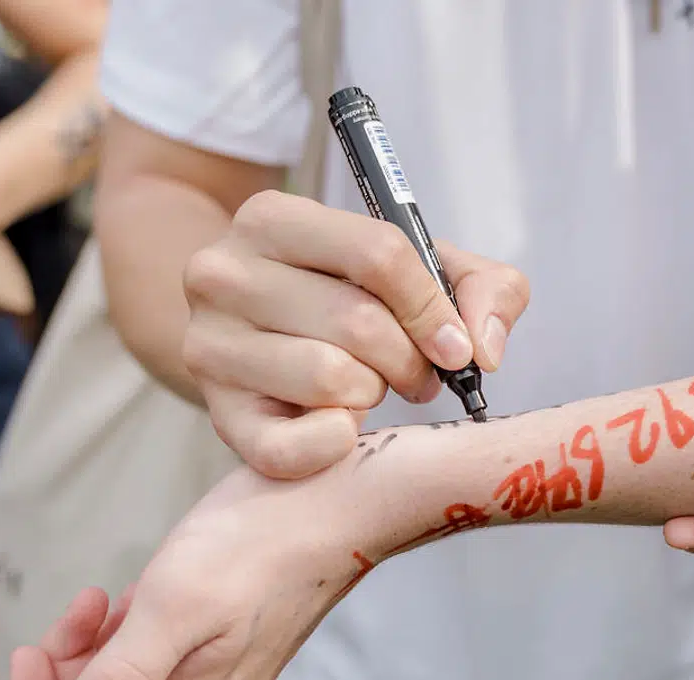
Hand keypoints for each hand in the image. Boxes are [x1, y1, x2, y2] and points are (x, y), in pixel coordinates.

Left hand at [9, 458, 392, 679]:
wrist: (340, 508)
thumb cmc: (258, 543)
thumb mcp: (175, 603)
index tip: (33, 647)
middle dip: (65, 670)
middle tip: (83, 604)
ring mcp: (219, 679)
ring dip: (97, 646)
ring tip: (113, 594)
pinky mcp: (232, 648)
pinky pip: (158, 662)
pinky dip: (133, 632)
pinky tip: (145, 592)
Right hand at [182, 190, 529, 479]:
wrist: (255, 336)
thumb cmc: (349, 297)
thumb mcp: (419, 269)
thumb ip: (483, 288)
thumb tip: (484, 349)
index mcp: (271, 218)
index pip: (378, 253)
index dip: (432, 308)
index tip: (456, 347)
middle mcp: (223, 274)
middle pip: (359, 322)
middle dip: (409, 359)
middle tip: (414, 374)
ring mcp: (209, 345)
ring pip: (330, 379)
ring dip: (371, 394)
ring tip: (367, 387)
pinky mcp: (217, 414)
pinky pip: (288, 448)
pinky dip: (334, 445)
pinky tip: (342, 428)